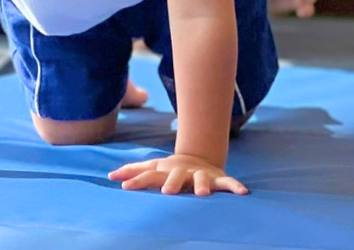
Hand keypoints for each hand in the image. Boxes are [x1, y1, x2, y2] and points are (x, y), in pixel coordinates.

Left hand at [108, 154, 247, 195]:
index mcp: (166, 170)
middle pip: (176, 176)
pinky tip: (243, 193)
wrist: (200, 159)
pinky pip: (229, 182)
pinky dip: (235, 186)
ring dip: (203, 185)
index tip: (124, 187)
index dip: (137, 180)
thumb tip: (110, 175)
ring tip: (203, 194)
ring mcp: (201, 175)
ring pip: (202, 179)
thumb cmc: (171, 170)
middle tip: (167, 192)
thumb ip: (134, 171)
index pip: (149, 174)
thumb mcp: (154, 167)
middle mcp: (183, 172)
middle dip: (172, 182)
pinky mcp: (218, 179)